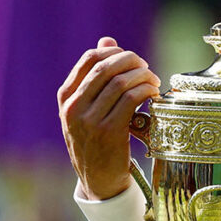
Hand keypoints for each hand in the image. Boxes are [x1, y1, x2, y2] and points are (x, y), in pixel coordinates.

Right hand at [58, 37, 160, 200]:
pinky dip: (146, 90)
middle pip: (107, 66)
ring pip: (121, 81)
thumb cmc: (96, 139)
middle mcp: (73, 107)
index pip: (90, 58)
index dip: (115, 51)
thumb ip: (96, 75)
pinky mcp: (109, 131)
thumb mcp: (88, 108)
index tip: (130, 58)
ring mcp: (89, 120)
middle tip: (146, 67)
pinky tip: (153, 93)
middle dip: (133, 61)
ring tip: (153, 81)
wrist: (98, 180)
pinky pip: (132, 98)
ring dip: (143, 75)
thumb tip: (107, 40)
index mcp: (66, 97)